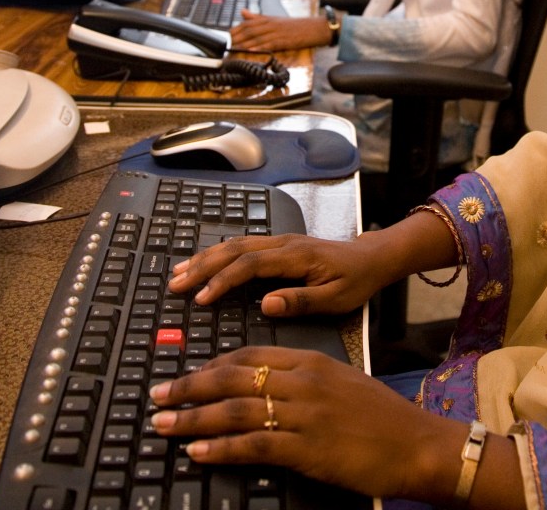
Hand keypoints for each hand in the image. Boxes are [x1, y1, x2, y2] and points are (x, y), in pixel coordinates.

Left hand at [150, 348, 463, 501]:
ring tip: (162, 422)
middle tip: (158, 394)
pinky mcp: (307, 448)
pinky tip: (196, 450)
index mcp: (309, 360)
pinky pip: (253, 445)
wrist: (417, 443)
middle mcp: (302, 382)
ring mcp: (304, 414)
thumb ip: (302, 380)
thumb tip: (264, 388)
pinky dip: (220, 447)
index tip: (186, 376)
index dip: (210, 365)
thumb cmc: (381, 418)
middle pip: (232, 378)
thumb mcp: (340, 383)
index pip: (248, 354)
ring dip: (192, 416)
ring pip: (234, 409)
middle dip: (188, 386)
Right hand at [170, 232, 391, 315]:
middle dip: (202, 266)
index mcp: (295, 257)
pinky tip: (202, 263)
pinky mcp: (277, 245)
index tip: (202, 298)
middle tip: (175, 284)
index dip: (223, 281)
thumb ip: (301, 302)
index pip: (250, 266)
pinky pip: (241, 246)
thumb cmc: (355, 281)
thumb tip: (266, 304)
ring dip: (205, 257)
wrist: (370, 258)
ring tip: (178, 272)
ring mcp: (279, 241)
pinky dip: (217, 254)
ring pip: (234, 244)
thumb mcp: (336, 299)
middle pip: (234, 250)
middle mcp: (283, 244)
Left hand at [229, 12, 330, 52]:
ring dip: (244, 43)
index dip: (236, 29)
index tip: (227, 35)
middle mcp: (271, 24)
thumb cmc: (294, 25)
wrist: (314, 28)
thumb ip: (257, 17)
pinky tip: (251, 51)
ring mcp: (277, 33)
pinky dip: (259, 47)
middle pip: (250, 30)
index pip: (248, 23)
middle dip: (237, 36)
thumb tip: (242, 12)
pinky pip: (269, 44)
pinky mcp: (284, 41)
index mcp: (268, 19)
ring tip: (234, 48)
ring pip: (257, 37)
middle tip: (226, 43)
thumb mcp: (274, 19)